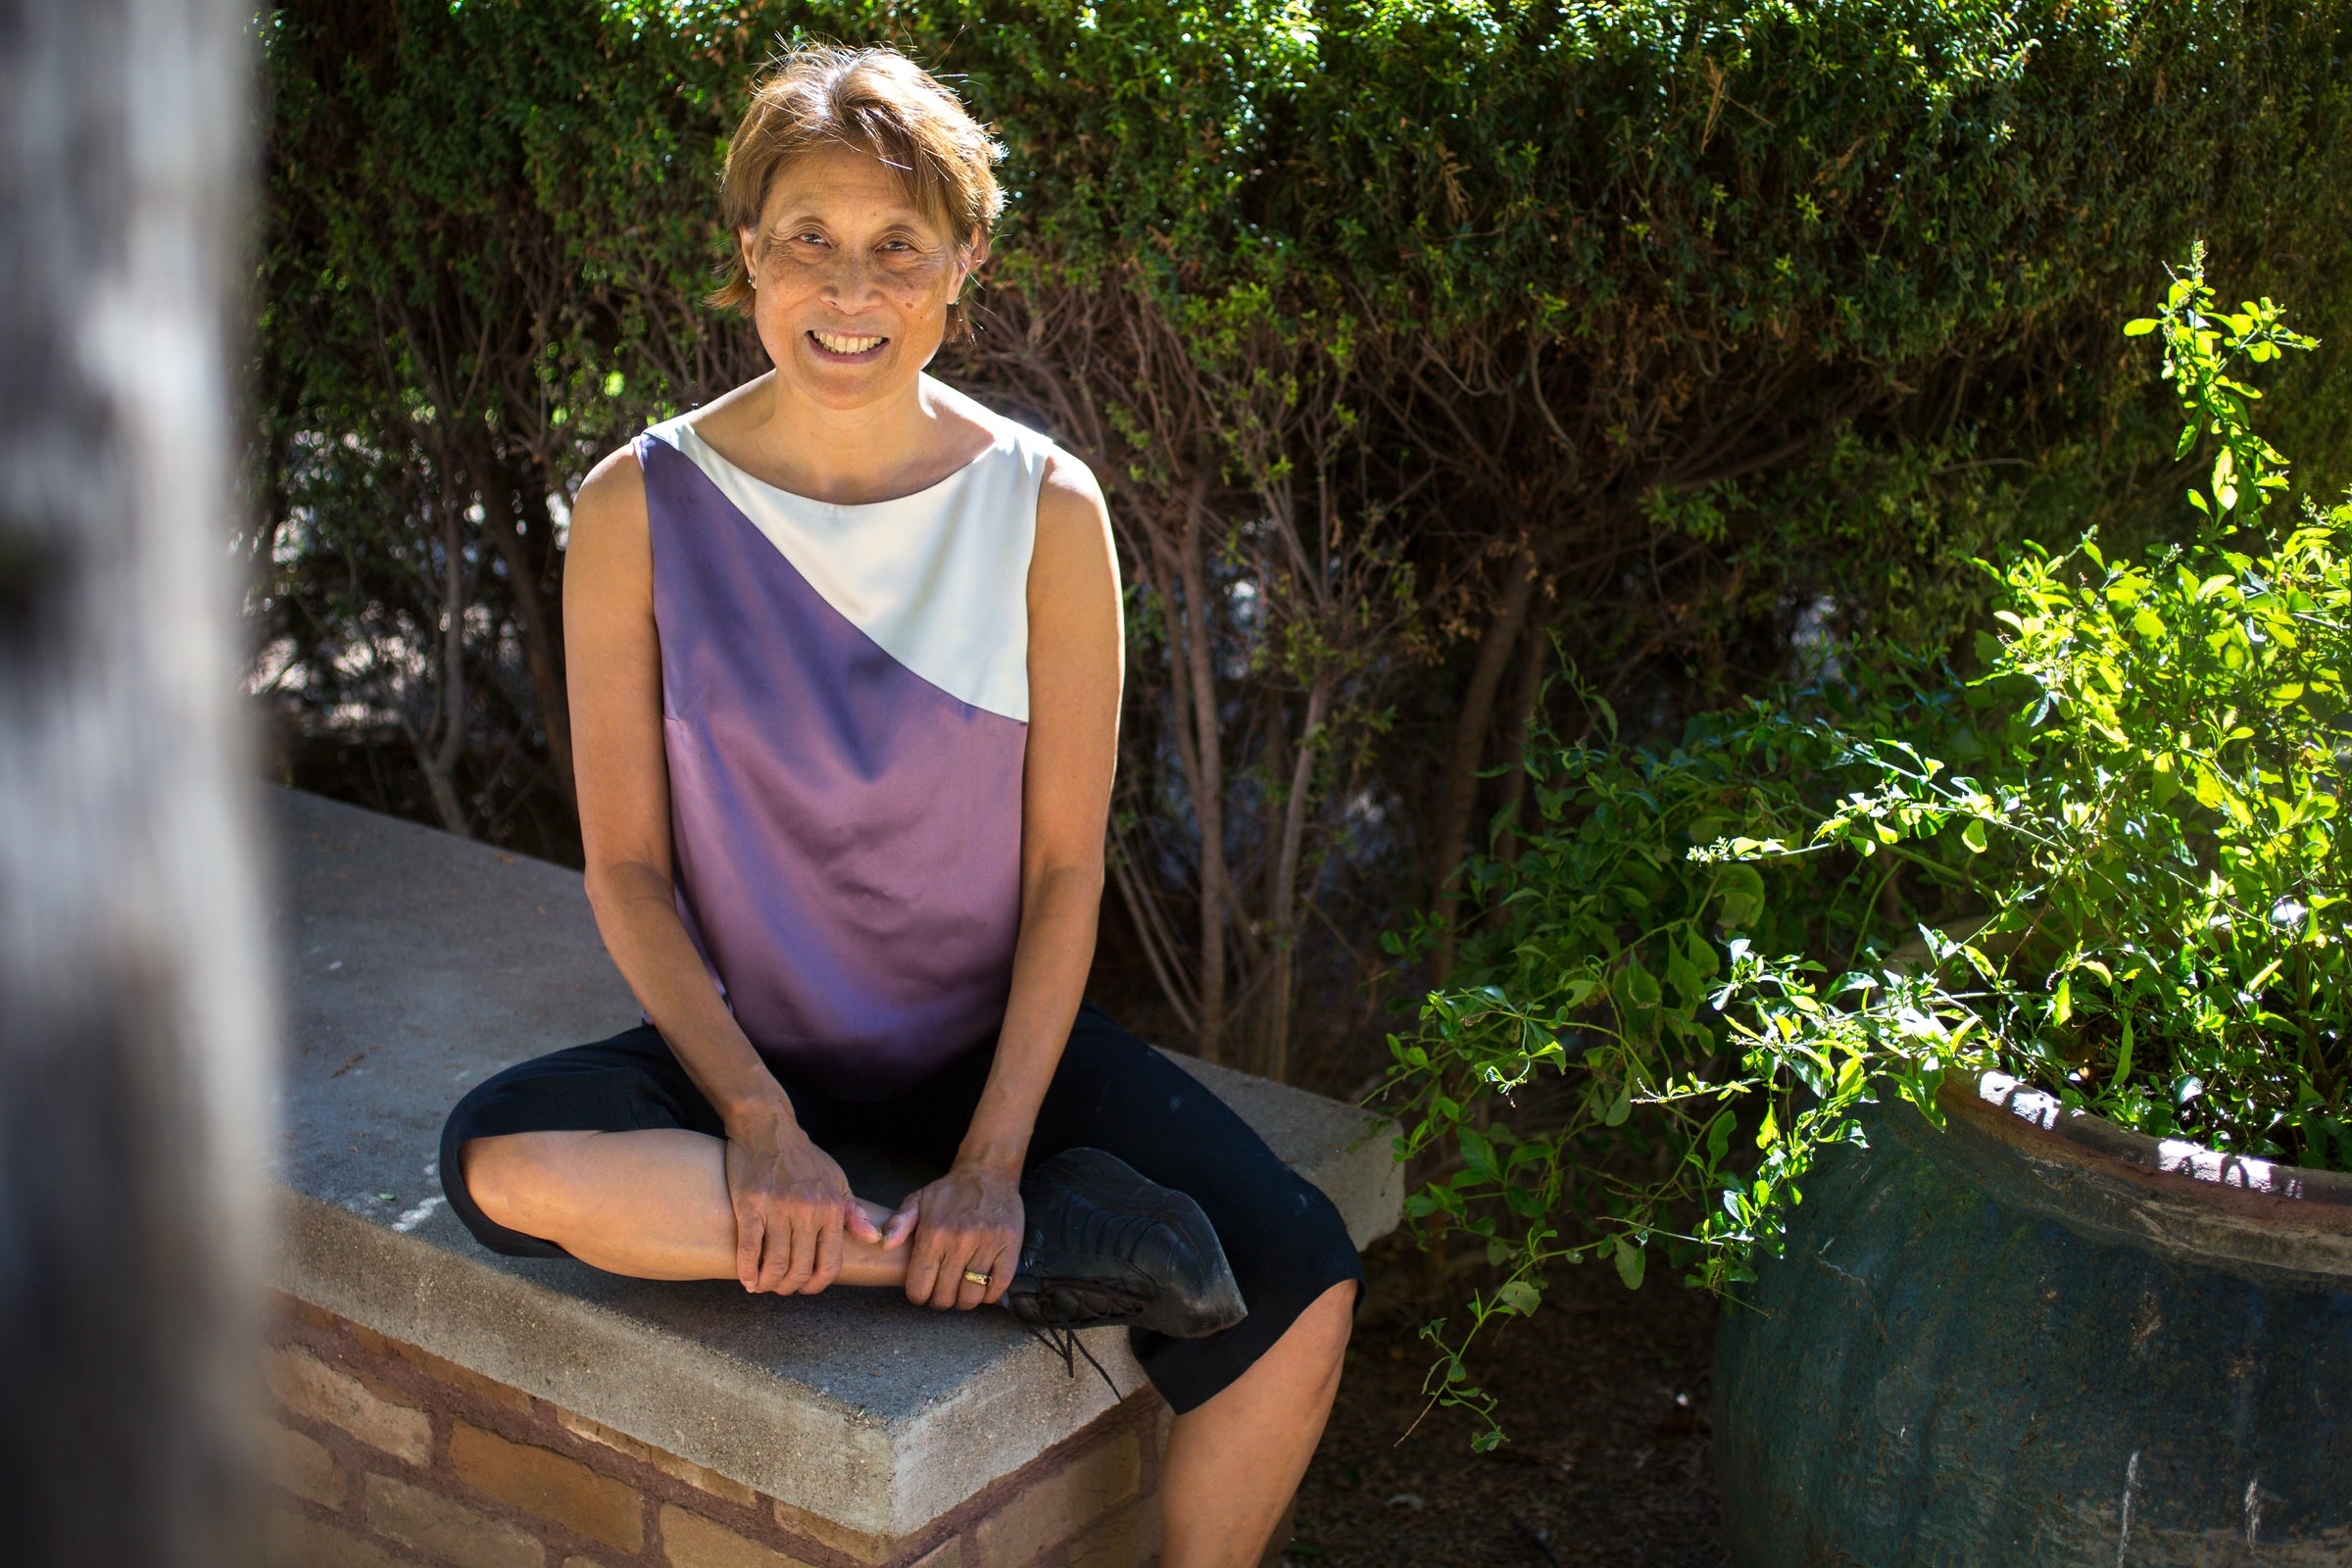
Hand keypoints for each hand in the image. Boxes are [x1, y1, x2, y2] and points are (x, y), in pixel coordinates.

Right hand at [722, 1115, 881, 1295]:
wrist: (768, 1126)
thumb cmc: (803, 1157)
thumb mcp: (837, 1180)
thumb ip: (853, 1212)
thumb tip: (873, 1239)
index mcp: (832, 1208)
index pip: (830, 1262)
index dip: (817, 1283)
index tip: (806, 1288)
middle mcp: (808, 1210)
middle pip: (800, 1268)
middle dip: (790, 1286)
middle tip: (782, 1288)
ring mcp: (778, 1208)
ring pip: (775, 1263)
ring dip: (769, 1282)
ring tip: (765, 1285)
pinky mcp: (750, 1204)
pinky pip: (749, 1248)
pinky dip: (747, 1270)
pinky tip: (748, 1279)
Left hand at [888, 1159, 1023, 1310]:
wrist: (988, 1172)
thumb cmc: (950, 1191)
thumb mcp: (917, 1200)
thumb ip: (898, 1223)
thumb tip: (884, 1244)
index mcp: (934, 1232)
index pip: (920, 1285)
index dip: (918, 1295)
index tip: (922, 1292)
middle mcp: (960, 1240)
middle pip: (945, 1296)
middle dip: (940, 1300)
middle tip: (942, 1291)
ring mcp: (987, 1243)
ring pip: (971, 1295)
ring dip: (964, 1300)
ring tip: (961, 1291)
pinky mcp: (1009, 1246)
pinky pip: (999, 1285)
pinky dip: (988, 1295)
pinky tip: (982, 1286)